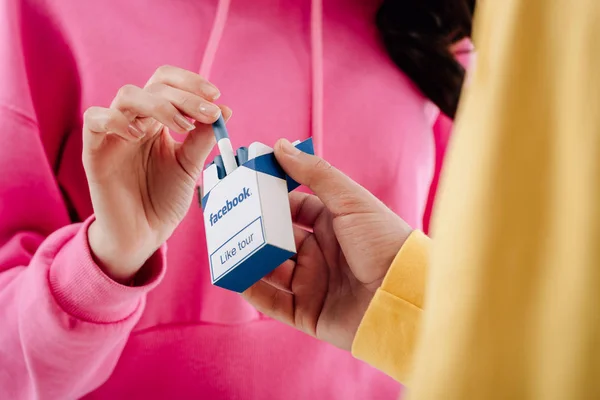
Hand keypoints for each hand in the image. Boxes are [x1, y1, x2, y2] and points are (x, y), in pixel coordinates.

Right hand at [83, 66, 230, 282]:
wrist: (144, 233)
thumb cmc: (164, 199)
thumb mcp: (190, 166)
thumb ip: (203, 138)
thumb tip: (225, 110)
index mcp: (156, 120)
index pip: (167, 83)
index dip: (190, 83)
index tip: (216, 97)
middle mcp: (135, 121)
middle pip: (153, 87)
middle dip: (185, 96)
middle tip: (209, 113)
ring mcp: (113, 134)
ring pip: (127, 96)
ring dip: (159, 105)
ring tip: (183, 126)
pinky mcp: (94, 151)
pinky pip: (94, 120)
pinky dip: (116, 121)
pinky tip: (140, 136)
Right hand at [243, 140, 412, 350]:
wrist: (406, 296)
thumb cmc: (384, 242)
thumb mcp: (351, 200)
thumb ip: (315, 173)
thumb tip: (280, 146)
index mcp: (332, 224)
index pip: (293, 208)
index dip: (270, 199)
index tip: (243, 188)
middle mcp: (320, 253)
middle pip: (277, 239)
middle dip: (254, 230)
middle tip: (225, 219)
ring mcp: (313, 283)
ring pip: (270, 269)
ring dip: (249, 259)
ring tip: (223, 246)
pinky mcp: (308, 313)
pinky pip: (273, 302)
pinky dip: (253, 290)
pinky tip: (235, 276)